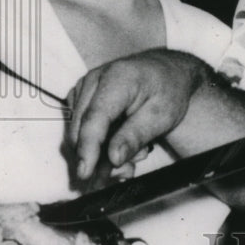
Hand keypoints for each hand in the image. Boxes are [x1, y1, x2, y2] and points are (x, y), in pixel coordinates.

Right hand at [66, 49, 206, 180]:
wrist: (166, 71)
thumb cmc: (167, 90)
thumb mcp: (161, 116)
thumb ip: (135, 136)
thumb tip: (113, 159)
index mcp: (118, 78)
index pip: (94, 118)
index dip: (88, 147)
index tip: (86, 172)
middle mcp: (95, 80)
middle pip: (80, 128)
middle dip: (97, 157)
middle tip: (127, 170)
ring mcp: (85, 87)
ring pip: (77, 132)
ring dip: (100, 153)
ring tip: (133, 155)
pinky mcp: (82, 97)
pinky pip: (81, 128)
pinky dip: (97, 143)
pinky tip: (120, 146)